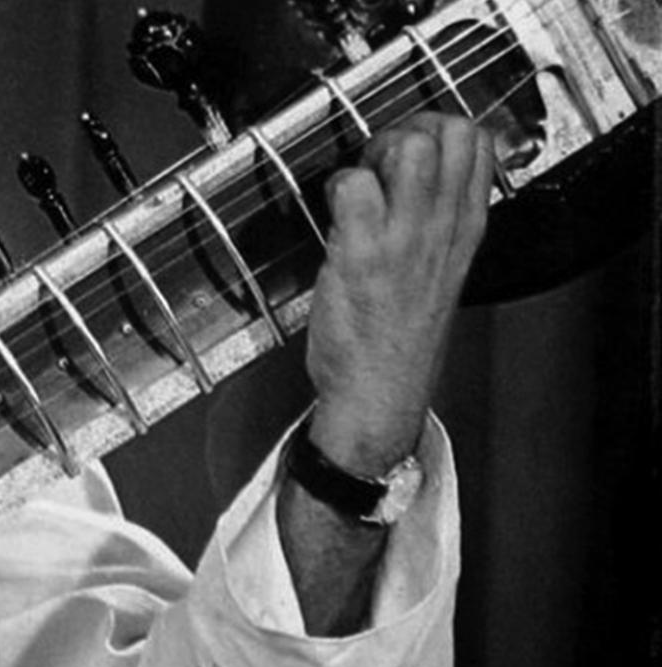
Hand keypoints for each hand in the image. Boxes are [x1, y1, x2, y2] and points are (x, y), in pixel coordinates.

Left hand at [306, 112, 495, 474]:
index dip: (437, 128)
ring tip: (358, 188)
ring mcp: (404, 239)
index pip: (479, 142)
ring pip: (408, 148)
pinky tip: (334, 214)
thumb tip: (420, 173)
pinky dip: (336, 188)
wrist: (380, 392)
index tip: (408, 154)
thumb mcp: (442, 270)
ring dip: (372, 155)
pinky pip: (353, 185)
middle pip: (446, 131)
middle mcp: (443, 228)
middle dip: (404, 131)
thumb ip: (439, 220)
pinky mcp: (362, 253)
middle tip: (379, 166)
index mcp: (466, 228)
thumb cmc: (400, 334)